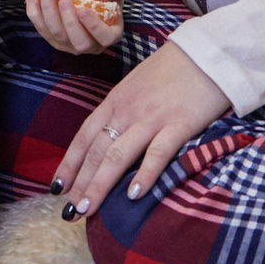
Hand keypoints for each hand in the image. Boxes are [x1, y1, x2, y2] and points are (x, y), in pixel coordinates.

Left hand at [23, 0, 126, 53]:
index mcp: (110, 33)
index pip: (105, 38)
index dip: (93, 27)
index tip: (83, 9)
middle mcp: (91, 44)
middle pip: (79, 43)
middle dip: (68, 21)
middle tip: (64, 0)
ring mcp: (69, 43)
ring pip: (57, 35)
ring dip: (49, 12)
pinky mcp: (52, 37)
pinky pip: (41, 29)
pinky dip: (35, 13)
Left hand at [56, 41, 232, 215]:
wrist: (207, 52)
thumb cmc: (174, 68)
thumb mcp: (138, 84)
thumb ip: (124, 109)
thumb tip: (111, 136)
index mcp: (116, 100)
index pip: (84, 136)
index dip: (69, 164)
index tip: (56, 188)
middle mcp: (127, 110)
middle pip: (97, 151)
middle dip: (80, 183)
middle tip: (69, 212)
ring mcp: (152, 118)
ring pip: (118, 156)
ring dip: (100, 185)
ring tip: (87, 210)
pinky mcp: (179, 124)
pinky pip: (157, 153)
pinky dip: (144, 174)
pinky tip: (134, 195)